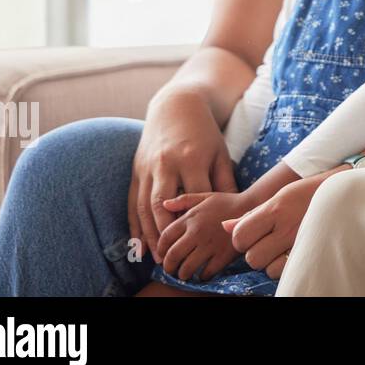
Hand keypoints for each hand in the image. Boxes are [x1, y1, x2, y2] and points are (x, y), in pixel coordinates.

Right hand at [127, 88, 237, 264]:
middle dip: (166, 232)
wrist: (176, 106)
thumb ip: (225, 182)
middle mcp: (165, 164)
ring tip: (157, 257)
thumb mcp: (220, 153)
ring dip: (149, 234)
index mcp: (190, 158)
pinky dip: (134, 225)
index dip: (199, 219)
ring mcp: (147, 168)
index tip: (205, 240)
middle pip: (162, 204)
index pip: (195, 196)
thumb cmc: (204, 133)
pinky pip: (132, 202)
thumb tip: (233, 212)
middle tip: (172, 258)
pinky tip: (140, 243)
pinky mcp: (136, 171)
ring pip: (144, 206)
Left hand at [155, 190, 252, 281]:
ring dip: (183, 274)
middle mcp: (197, 233)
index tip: (163, 254)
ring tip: (185, 274)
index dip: (160, 249)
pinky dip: (202, 276)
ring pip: (187, 267)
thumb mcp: (205, 196)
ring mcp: (210, 245)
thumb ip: (183, 200)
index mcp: (190, 218)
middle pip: (173, 256)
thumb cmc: (228, 202)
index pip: (165, 238)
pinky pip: (206, 272)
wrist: (253, 208)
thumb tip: (164, 204)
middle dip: (169, 267)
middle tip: (171, 269)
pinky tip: (203, 274)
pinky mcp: (223, 255)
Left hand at [225, 175, 328, 279]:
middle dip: (255, 251)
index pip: (240, 236)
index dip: (242, 237)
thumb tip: (224, 227)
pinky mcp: (312, 253)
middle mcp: (287, 227)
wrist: (346, 193)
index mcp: (276, 209)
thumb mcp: (280, 196)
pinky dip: (286, 266)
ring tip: (284, 245)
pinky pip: (285, 273)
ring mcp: (301, 243)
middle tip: (269, 240)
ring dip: (272, 260)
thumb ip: (252, 214)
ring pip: (267, 268)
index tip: (253, 231)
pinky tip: (294, 252)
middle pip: (251, 257)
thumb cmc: (308, 194)